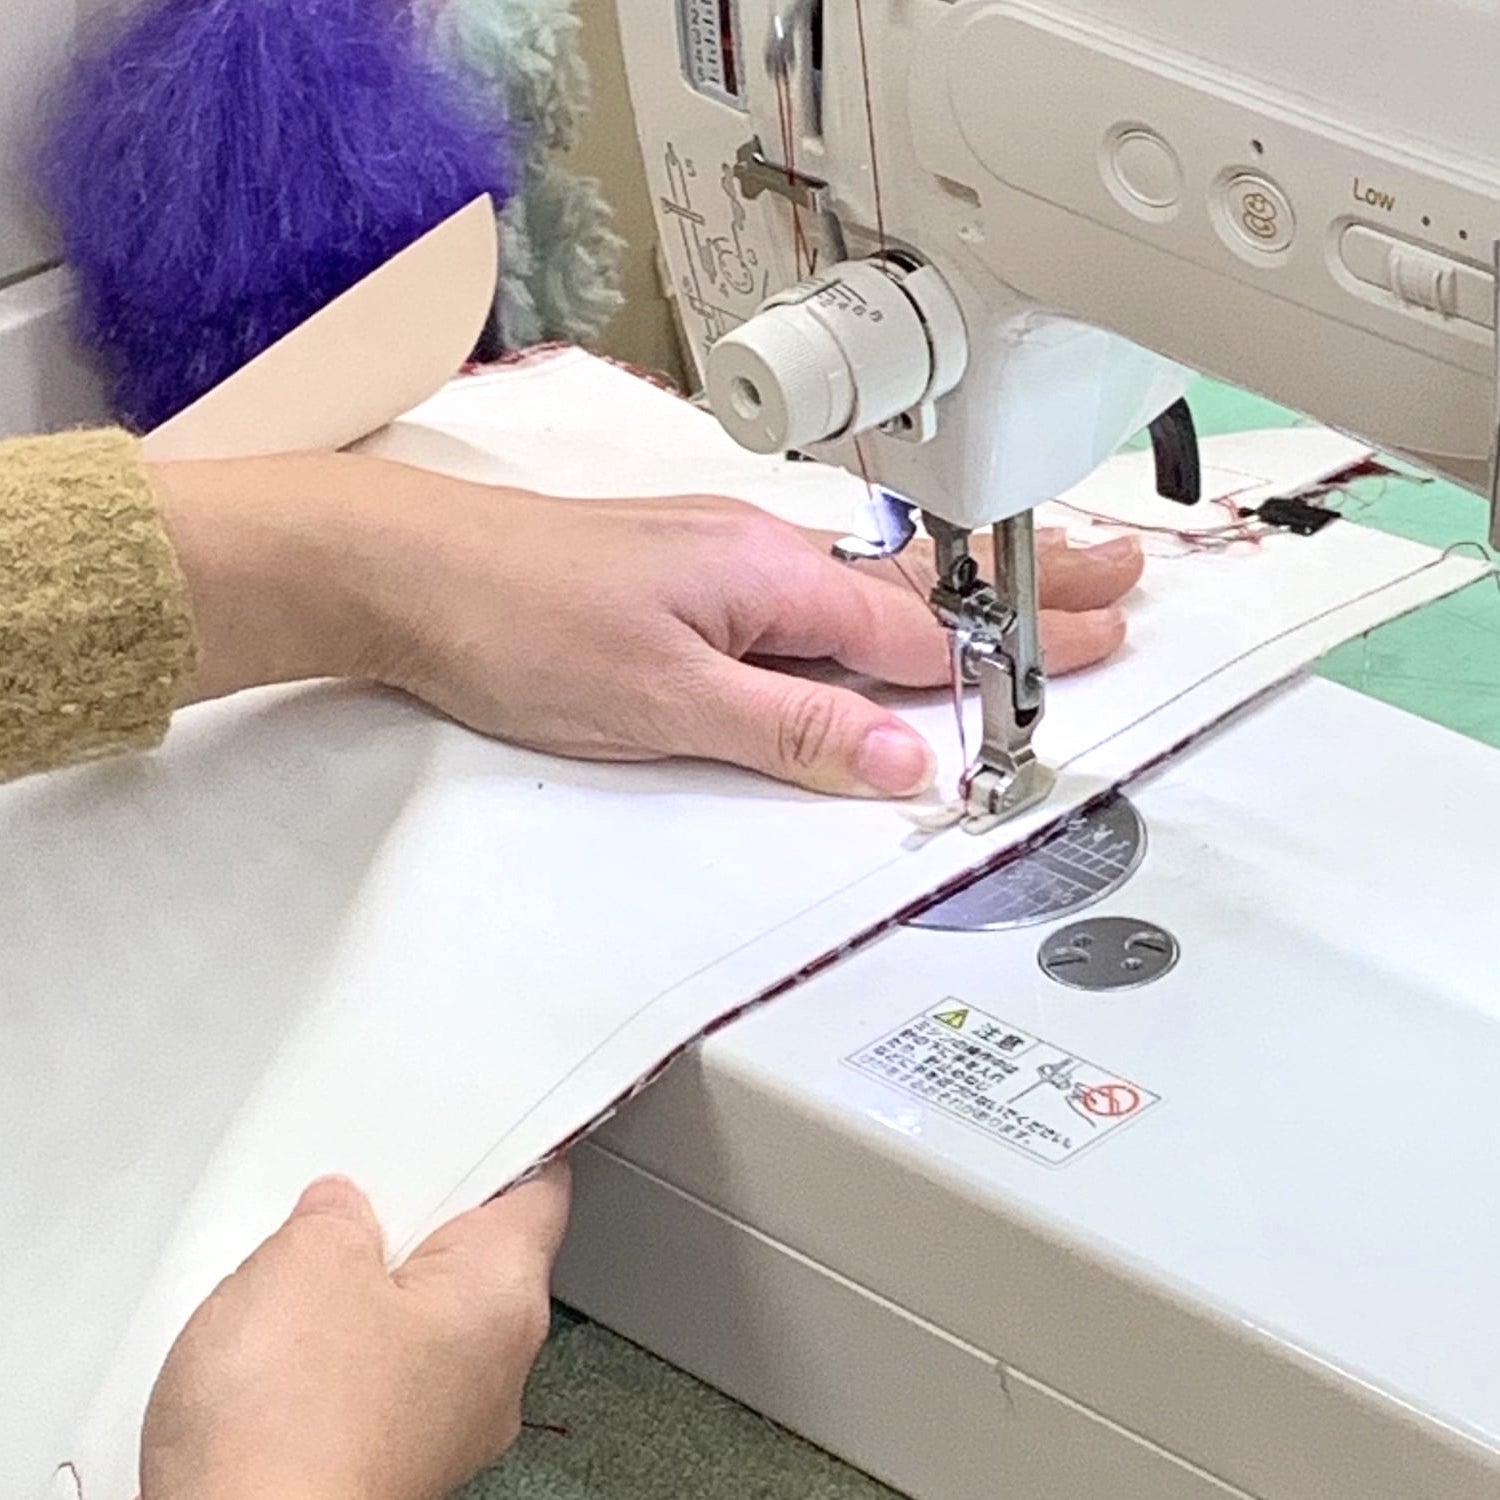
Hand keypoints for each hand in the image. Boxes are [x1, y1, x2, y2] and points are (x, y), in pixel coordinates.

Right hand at [139, 1167, 569, 1499]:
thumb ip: (334, 1217)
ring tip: (301, 1262)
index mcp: (503, 1297)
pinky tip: (281, 1343)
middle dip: (413, 1217)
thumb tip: (339, 1214)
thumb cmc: (292, 1432)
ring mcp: (442, 1423)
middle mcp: (493, 1366)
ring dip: (366, 1289)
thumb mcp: (305, 1264)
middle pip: (472, 1254)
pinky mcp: (384, 1461)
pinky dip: (337, 1352)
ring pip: (418, 1319)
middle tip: (356, 1184)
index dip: (508, 1142)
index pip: (538, 1190)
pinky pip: (376, 1378)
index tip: (486, 1113)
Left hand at [151, 454, 1141, 797]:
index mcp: (775, 578)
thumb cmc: (520, 624)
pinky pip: (817, 589)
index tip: (1097, 651)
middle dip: (1030, 585)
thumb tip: (909, 764)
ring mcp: (728, 558)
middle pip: (923, 585)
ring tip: (1044, 579)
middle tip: (1120, 575)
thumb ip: (796, 732)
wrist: (409, 571)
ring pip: (876, 582)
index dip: (1009, 656)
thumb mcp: (669, 703)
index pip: (919, 634)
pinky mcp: (692, 574)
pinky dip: (884, 601)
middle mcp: (765, 553)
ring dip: (965, 589)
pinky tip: (891, 609)